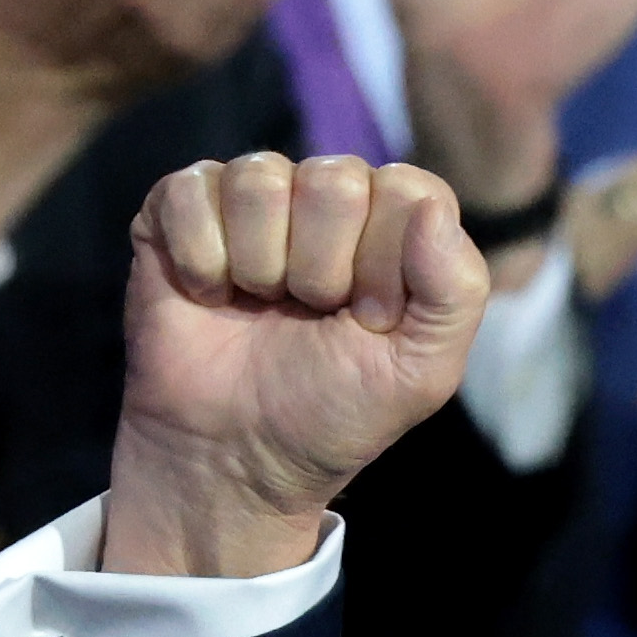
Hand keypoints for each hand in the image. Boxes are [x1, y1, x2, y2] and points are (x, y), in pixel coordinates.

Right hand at [105, 153, 491, 578]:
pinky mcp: (180, 205)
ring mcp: (254, 194)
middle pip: (333, 181)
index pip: (408, 192)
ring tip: (260, 307)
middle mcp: (328, 194)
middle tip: (309, 315)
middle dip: (320, 271)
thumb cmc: (334, 410)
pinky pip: (189, 192)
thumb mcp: (421, 371)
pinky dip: (200, 261)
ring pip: (260, 181)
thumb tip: (431, 209)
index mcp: (396, 222)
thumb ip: (456, 291)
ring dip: (259, 267)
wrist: (236, 456)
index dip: (386, 266)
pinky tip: (210, 296)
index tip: (370, 321)